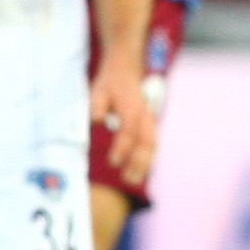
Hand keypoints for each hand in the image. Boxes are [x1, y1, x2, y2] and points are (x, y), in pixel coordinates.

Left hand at [91, 61, 159, 187]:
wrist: (125, 69)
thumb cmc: (110, 82)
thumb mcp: (98, 91)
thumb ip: (97, 107)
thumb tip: (97, 122)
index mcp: (132, 108)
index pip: (128, 133)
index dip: (121, 149)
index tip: (112, 163)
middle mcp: (144, 115)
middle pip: (147, 142)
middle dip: (140, 163)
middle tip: (130, 180)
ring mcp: (149, 119)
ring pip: (152, 144)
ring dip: (146, 163)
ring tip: (136, 179)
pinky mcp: (149, 123)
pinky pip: (152, 142)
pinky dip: (148, 157)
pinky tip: (141, 169)